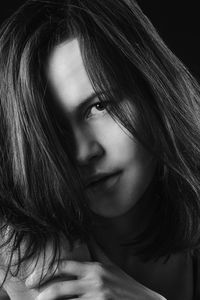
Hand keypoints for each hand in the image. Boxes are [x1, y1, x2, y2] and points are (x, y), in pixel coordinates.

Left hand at [25, 259, 166, 299]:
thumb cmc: (125, 284)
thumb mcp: (111, 265)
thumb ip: (97, 249)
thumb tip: (88, 232)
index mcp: (94, 268)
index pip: (63, 265)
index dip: (46, 271)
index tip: (34, 279)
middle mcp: (94, 281)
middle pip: (60, 287)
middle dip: (44, 294)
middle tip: (35, 298)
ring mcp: (98, 296)